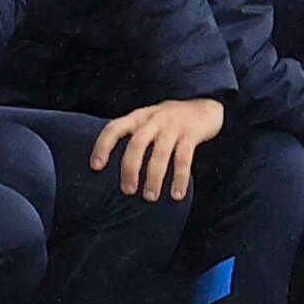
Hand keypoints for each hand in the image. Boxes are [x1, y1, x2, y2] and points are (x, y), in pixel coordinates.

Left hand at [93, 96, 223, 200]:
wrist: (207, 106)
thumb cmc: (170, 120)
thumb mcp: (148, 121)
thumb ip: (133, 135)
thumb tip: (108, 168)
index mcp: (139, 116)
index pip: (114, 128)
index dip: (103, 146)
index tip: (96, 167)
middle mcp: (155, 119)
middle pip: (137, 144)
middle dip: (130, 169)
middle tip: (128, 190)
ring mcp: (174, 126)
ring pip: (160, 153)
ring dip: (154, 177)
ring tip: (151, 197)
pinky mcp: (192, 133)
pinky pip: (184, 158)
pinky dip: (180, 178)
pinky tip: (177, 194)